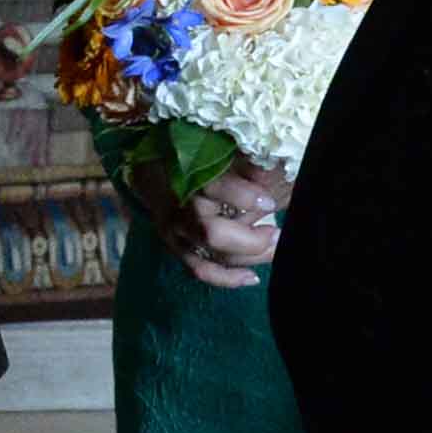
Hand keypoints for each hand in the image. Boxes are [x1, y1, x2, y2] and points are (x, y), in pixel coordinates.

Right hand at [133, 151, 289, 289]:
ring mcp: (176, 232)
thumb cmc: (195, 161)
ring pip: (212, 255)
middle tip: (277, 233)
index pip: (213, 189)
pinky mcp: (176, 248)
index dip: (244, 198)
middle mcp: (180, 207)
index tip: (270, 202)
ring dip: (249, 257)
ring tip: (273, 247)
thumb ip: (245, 163)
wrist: (154, 172)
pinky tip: (252, 277)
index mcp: (188, 176)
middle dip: (251, 240)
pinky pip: (201, 271)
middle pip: (212, 233)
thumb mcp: (219, 154)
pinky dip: (227, 278)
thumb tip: (272, 170)